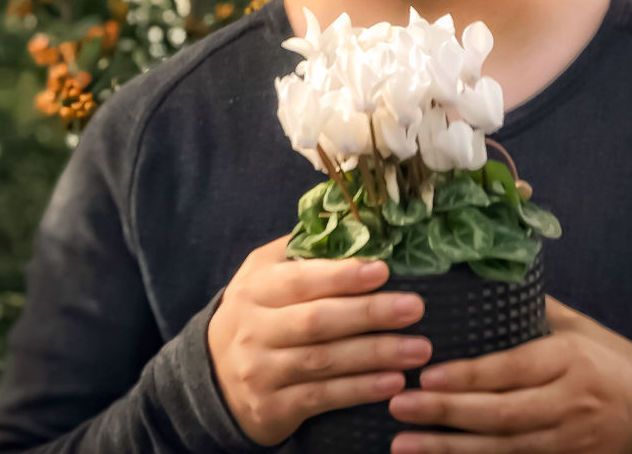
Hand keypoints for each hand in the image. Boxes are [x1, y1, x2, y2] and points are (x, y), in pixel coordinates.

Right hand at [206, 234, 434, 445]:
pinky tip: (393, 382)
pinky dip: (360, 389)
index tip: (383, 270)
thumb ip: (299, 252)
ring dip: (376, 354)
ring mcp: (261, 371)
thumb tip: (352, 224)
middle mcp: (254, 329)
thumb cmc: (255, 314)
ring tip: (419, 348)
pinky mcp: (272, 408)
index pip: (300, 279)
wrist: (213, 378)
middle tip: (415, 307)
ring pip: (324, 361)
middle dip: (370, 313)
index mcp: (255, 288)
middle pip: (317, 321)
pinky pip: (322, 398)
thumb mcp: (263, 274)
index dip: (342, 275)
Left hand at [385, 294, 631, 452]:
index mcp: (568, 360)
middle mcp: (568, 404)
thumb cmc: (607, 357)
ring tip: (404, 444)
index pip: (509, 370)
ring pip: (504, 450)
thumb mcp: (575, 325)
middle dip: (446, 413)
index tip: (424, 374)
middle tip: (399, 406)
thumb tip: (477, 274)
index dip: (466, 376)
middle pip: (501, 415)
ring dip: (451, 450)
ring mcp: (568, 441)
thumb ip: (528, 307)